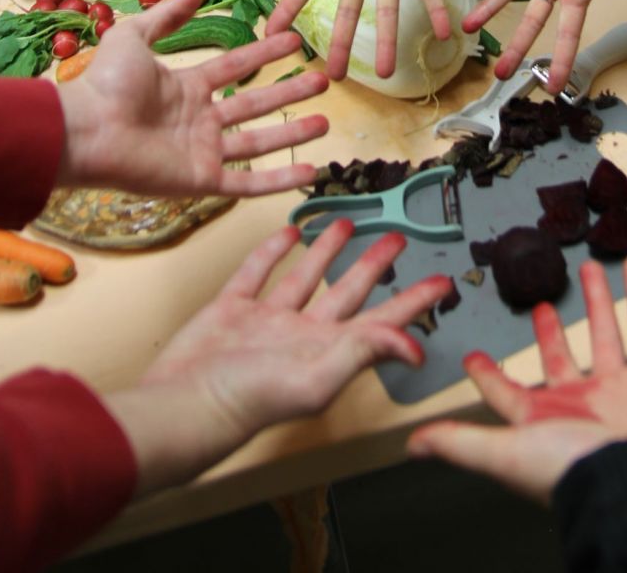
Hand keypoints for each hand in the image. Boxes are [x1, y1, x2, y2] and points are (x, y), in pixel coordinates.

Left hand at [57, 0, 329, 196]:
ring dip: (292, 134)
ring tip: (325, 122)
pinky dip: (279, 180)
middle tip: (322, 81)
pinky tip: (310, 172)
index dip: (264, 53)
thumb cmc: (106, 84)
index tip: (295, 41)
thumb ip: (167, 15)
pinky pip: (248, 182)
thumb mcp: (134, 36)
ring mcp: (203, 152)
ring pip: (258, 143)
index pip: (235, 68)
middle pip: (254, 104)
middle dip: (288, 92)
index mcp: (186, 88)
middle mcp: (199, 120)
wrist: (87, 130)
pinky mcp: (203, 180)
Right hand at [108, 220, 451, 496]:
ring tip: (346, 223)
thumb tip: (414, 346)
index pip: (382, 321)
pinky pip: (257, 274)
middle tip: (398, 239)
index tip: (441, 282)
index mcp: (328, 352)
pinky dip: (272, 252)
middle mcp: (302, 336)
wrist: (185, 402)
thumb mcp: (316, 377)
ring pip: (305, 278)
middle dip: (375, 266)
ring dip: (327, 251)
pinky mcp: (231, 310)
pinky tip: (287, 234)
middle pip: (349, 292)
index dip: (414, 302)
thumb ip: (363, 352)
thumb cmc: (248, 401)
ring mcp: (266, 322)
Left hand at [409, 257, 626, 504]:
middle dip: (549, 331)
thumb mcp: (504, 451)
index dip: (488, 376)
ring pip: (604, 335)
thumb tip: (415, 445)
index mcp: (540, 419)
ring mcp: (616, 390)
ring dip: (596, 302)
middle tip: (541, 304)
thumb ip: (461, 442)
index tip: (474, 357)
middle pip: (560, 357)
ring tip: (588, 269)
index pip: (507, 392)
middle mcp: (578, 403)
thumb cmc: (570, 469)